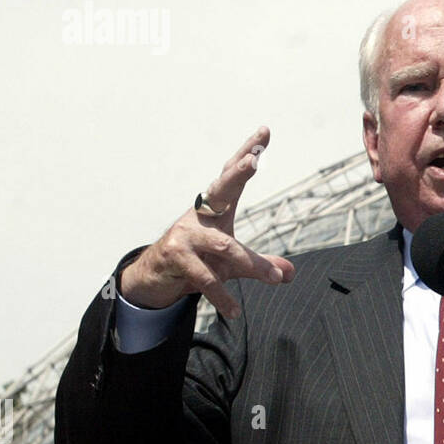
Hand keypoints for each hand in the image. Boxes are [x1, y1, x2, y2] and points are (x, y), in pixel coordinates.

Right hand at [119, 126, 294, 317]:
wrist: (153, 278)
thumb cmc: (197, 260)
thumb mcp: (231, 262)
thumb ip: (260, 264)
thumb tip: (290, 273)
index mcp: (214, 208)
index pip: (232, 176)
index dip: (247, 152)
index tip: (264, 132)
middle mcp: (200, 215)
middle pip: (221, 189)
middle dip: (237, 174)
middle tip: (253, 160)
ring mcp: (186, 235)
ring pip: (224, 247)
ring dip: (250, 264)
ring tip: (273, 278)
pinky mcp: (177, 259)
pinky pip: (207, 278)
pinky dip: (222, 297)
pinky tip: (234, 311)